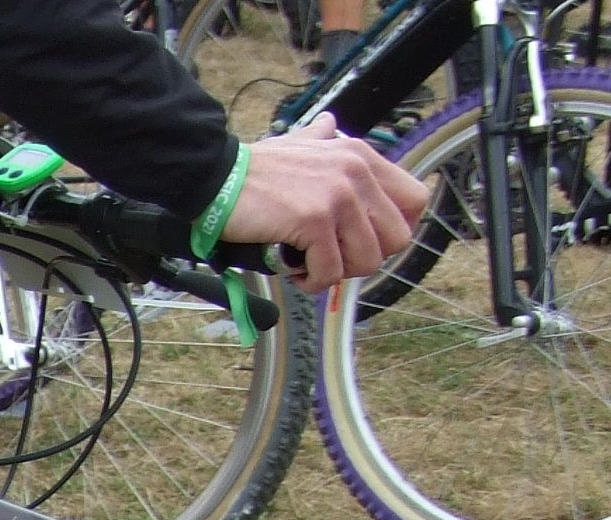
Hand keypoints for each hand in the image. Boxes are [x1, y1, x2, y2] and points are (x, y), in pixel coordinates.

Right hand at [224, 112, 429, 292]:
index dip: (396, 230)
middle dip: (365, 258)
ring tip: (309, 266)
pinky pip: (330, 271)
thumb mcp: (298, 142)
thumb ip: (321, 136)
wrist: (217, 177)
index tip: (366, 241)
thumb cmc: (254, 168)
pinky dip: (313, 282)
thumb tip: (328, 125)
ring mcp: (337, 197)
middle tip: (334, 258)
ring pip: (366, 260)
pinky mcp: (314, 221)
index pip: (415, 200)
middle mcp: (357, 173)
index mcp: (361, 156)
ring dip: (337, 273)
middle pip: (396, 238)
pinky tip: (293, 272)